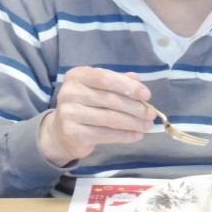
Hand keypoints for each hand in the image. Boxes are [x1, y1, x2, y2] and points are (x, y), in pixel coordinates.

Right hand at [39, 68, 154, 166]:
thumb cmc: (85, 104)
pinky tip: (136, 135)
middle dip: (135, 108)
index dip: (128, 86)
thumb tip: (137, 79)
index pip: (106, 78)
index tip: (146, 95)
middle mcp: (70, 92)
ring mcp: (69, 113)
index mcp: (78, 76)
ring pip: (110, 118)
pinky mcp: (73, 133)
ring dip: (133, 123)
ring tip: (148, 126)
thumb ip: (117, 81)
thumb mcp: (99, 88)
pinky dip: (125, 135)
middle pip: (110, 100)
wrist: (60, 131)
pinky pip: (105, 134)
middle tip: (151, 114)